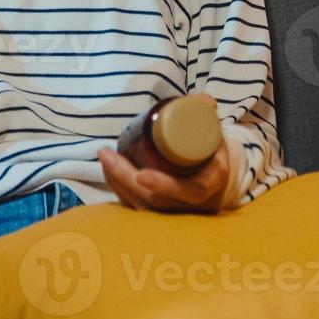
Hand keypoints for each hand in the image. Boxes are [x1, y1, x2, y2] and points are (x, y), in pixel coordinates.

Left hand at [97, 94, 230, 213]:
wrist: (215, 172)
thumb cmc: (210, 148)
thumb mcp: (211, 128)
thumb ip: (204, 110)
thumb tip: (204, 102)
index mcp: (213, 182)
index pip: (191, 191)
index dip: (165, 186)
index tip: (140, 175)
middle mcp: (197, 205)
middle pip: (157, 202)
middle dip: (126, 179)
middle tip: (106, 154)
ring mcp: (179, 214)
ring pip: (144, 208)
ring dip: (118, 183)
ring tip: (104, 157)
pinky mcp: (164, 216)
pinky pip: (138, 210)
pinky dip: (120, 191)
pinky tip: (108, 172)